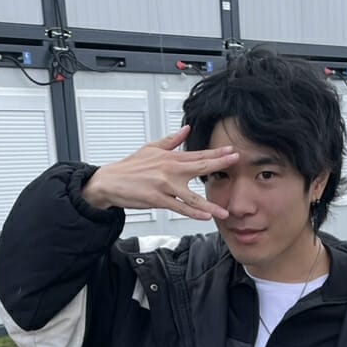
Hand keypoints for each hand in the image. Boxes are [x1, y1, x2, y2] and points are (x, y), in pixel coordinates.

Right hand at [82, 127, 237, 219]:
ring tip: (224, 211)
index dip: (216, 153)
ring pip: (192, 196)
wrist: (110, 181)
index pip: (197, 154)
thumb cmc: (130, 167)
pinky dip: (192, 213)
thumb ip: (172, 140)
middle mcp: (169, 170)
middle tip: (236, 162)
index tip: (231, 151)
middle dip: (219, 164)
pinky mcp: (157, 199)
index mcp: (169, 157)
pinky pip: (179, 208)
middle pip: (199, 167)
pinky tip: (204, 217)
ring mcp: (164, 186)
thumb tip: (186, 129)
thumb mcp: (151, 148)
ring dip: (209, 205)